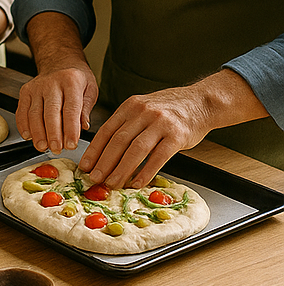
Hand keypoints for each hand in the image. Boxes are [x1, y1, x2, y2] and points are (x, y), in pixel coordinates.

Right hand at [18, 11, 98, 153]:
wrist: (59, 62)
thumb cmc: (76, 79)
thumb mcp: (90, 89)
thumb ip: (86, 108)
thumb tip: (83, 127)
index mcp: (71, 81)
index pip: (71, 108)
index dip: (70, 129)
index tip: (71, 144)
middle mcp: (51, 83)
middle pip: (51, 112)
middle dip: (53, 133)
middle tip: (57, 149)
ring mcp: (36, 87)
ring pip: (34, 113)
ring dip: (38, 132)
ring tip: (43, 147)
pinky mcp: (25, 91)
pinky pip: (22, 110)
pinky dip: (23, 125)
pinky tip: (28, 136)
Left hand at [78, 69, 268, 187]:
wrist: (201, 102)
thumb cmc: (169, 109)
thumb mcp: (142, 108)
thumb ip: (126, 124)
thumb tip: (105, 151)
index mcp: (130, 106)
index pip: (107, 131)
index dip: (94, 150)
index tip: (85, 166)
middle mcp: (143, 113)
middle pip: (118, 141)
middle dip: (104, 162)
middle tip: (95, 179)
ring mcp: (160, 123)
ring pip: (136, 150)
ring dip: (122, 169)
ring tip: (112, 184)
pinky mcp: (177, 136)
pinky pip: (158, 157)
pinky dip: (146, 171)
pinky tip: (137, 182)